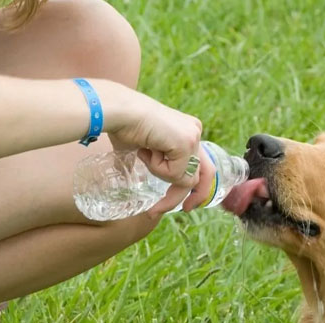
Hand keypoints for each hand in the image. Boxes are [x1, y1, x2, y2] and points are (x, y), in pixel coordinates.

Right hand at [100, 82, 214, 213]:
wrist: (119, 112)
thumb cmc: (124, 126)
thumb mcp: (144, 150)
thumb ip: (152, 163)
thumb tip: (137, 183)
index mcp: (188, 130)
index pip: (200, 165)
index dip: (195, 186)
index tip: (185, 204)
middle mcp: (194, 131)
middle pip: (205, 174)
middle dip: (196, 196)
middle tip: (186, 210)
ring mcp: (193, 136)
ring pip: (185, 178)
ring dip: (160, 174)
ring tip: (144, 154)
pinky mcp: (186, 143)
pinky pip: (174, 174)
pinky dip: (157, 168)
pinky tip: (147, 149)